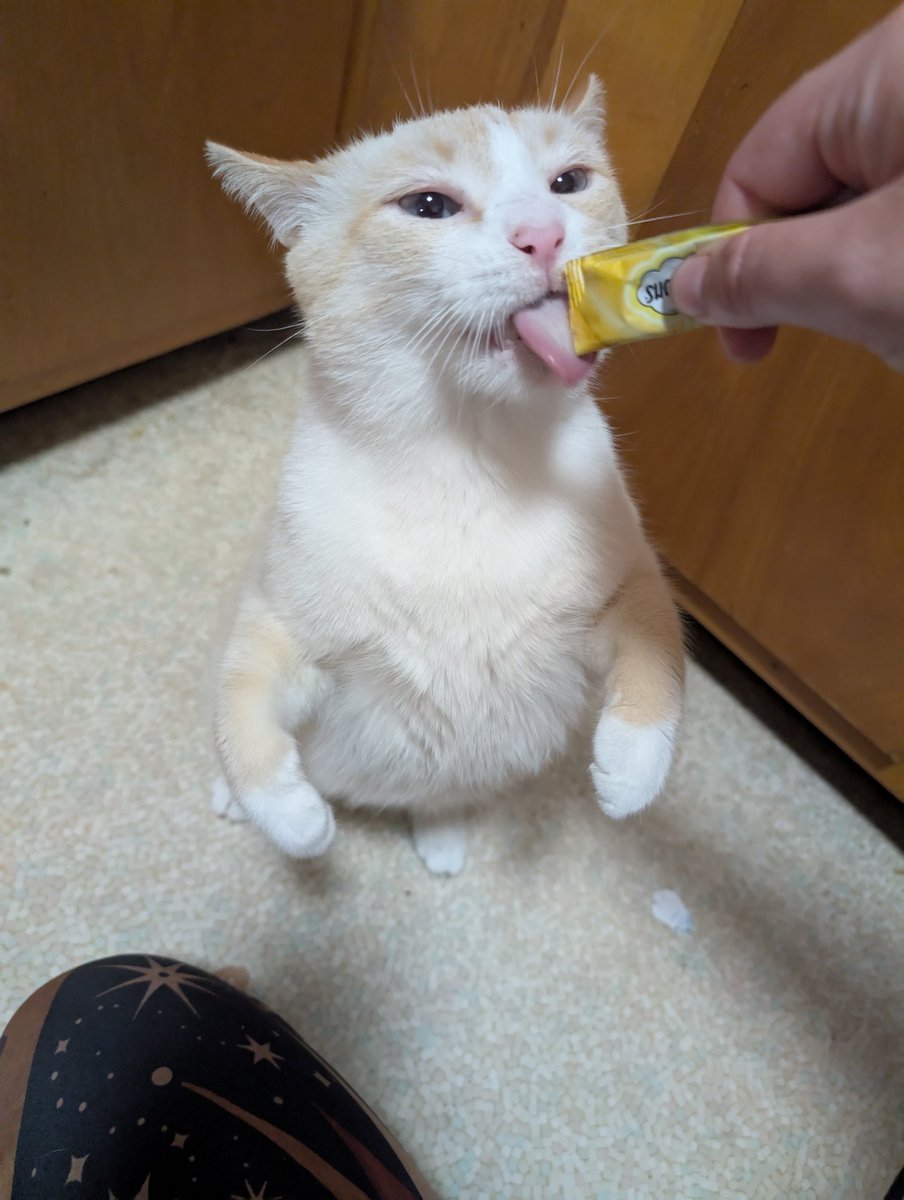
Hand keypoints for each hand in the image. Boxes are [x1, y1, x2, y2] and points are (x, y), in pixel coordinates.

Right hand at [670, 5, 903, 370]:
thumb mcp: (857, 275)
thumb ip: (757, 276)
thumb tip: (682, 287)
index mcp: (882, 71)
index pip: (759, 165)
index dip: (731, 257)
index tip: (740, 340)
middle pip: (814, 184)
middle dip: (813, 272)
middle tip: (844, 331)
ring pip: (870, 205)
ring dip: (870, 277)